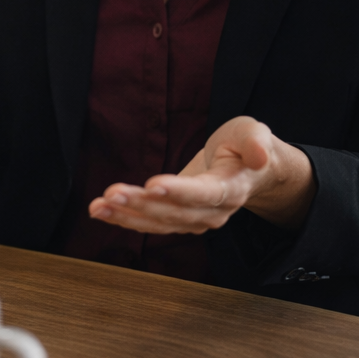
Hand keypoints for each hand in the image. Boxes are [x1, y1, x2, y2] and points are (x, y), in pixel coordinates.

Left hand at [89, 116, 314, 234]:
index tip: (152, 185)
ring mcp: (195, 221)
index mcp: (232, 190)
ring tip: (98, 206)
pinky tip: (101, 212)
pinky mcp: (178, 220)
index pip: (205, 194)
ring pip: (158, 223)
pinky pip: (150, 224)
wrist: (245, 168)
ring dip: (126, 216)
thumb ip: (256, 143)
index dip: (179, 191)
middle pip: (175, 212)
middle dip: (142, 205)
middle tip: (113, 194)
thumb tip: (260, 155)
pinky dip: (124, 219)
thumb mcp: (254, 134)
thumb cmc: (245, 146)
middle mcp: (213, 213)